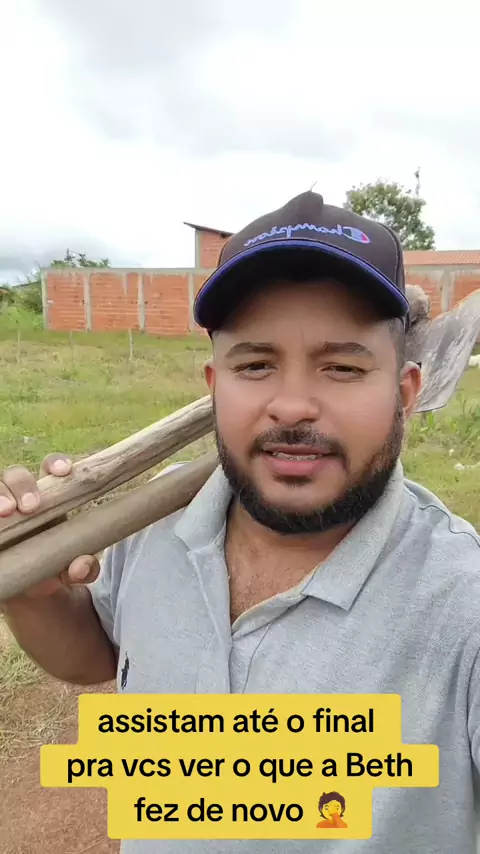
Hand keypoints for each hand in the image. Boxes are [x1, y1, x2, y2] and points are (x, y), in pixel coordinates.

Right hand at [0, 454, 99, 599]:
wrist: (25, 584)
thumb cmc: (49, 566)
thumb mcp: (68, 572)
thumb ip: (82, 569)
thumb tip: (83, 565)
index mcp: (49, 497)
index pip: (51, 468)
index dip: (56, 463)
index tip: (64, 471)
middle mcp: (19, 495)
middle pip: (17, 474)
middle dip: (23, 484)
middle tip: (30, 507)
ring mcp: (1, 504)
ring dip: (0, 494)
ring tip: (5, 512)